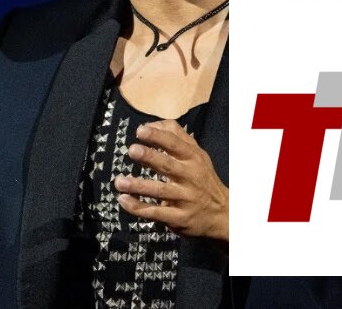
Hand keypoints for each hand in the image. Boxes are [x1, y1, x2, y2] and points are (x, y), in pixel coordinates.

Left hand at [113, 120, 228, 242]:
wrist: (223, 213)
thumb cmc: (202, 177)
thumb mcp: (196, 154)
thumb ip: (175, 136)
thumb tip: (149, 124)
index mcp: (193, 158)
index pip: (176, 144)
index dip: (158, 137)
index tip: (140, 131)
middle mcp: (191, 177)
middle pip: (168, 165)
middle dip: (149, 157)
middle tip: (132, 150)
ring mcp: (186, 199)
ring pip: (160, 191)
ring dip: (138, 186)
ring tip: (119, 181)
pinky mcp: (180, 218)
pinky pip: (156, 212)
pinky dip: (138, 207)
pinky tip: (123, 200)